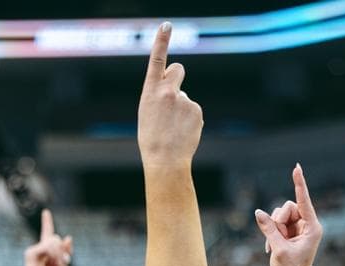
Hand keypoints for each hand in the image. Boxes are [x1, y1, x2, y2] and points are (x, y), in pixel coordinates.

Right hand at [23, 209, 72, 265]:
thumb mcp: (63, 264)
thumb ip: (66, 251)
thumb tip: (69, 237)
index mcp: (46, 249)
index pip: (47, 232)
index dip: (47, 222)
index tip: (46, 212)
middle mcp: (39, 247)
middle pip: (55, 237)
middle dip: (62, 249)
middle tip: (63, 261)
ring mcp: (34, 249)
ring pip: (52, 241)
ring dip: (58, 253)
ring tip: (55, 264)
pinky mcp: (31, 253)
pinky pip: (47, 247)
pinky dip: (53, 254)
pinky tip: (51, 262)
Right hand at [137, 23, 202, 166]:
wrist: (165, 160)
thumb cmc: (152, 138)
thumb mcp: (147, 112)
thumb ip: (160, 95)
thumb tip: (178, 91)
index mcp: (150, 91)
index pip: (156, 60)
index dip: (161, 41)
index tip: (166, 25)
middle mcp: (168, 91)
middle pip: (179, 69)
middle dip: (177, 77)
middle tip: (173, 97)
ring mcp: (185, 100)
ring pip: (185, 98)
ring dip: (182, 110)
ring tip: (173, 128)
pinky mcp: (197, 110)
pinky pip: (193, 111)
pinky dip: (189, 120)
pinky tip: (182, 132)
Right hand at [253, 164, 322, 265]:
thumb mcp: (278, 248)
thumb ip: (268, 228)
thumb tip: (258, 212)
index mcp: (312, 228)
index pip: (304, 201)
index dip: (299, 184)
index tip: (297, 168)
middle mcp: (308, 225)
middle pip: (288, 207)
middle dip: (278, 220)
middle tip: (275, 238)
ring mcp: (299, 228)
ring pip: (281, 214)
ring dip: (273, 227)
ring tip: (274, 245)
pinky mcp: (291, 232)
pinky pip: (276, 222)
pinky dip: (271, 232)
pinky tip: (271, 248)